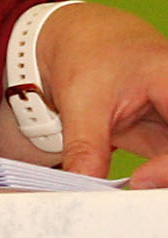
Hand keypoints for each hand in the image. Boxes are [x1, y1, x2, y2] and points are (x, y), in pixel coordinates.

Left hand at [37, 2, 167, 184]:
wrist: (79, 40)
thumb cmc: (87, 55)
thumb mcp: (81, 99)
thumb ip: (85, 146)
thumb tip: (84, 189)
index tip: (138, 182)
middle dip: (167, 177)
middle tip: (137, 198)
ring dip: (160, 183)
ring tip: (130, 197)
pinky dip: (153, 181)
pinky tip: (131, 192)